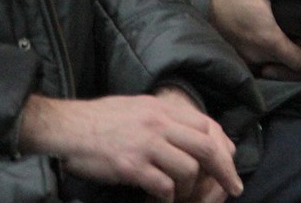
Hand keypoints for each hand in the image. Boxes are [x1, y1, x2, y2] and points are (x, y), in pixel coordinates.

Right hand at [18, 91, 240, 202]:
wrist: (66, 127)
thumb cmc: (99, 119)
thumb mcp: (138, 107)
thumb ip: (164, 118)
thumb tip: (189, 134)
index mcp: (162, 108)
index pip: (207, 124)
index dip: (224, 145)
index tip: (231, 162)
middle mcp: (158, 123)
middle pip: (207, 146)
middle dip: (225, 170)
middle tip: (234, 187)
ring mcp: (146, 144)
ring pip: (188, 169)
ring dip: (189, 187)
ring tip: (181, 196)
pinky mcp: (131, 166)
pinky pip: (163, 186)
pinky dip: (167, 197)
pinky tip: (159, 199)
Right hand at [210, 0, 300, 79]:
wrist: (197, 1)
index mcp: (268, 39)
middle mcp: (260, 55)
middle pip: (293, 70)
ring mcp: (249, 59)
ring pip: (281, 70)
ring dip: (298, 65)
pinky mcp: (242, 57)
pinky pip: (268, 67)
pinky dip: (282, 63)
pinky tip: (290, 49)